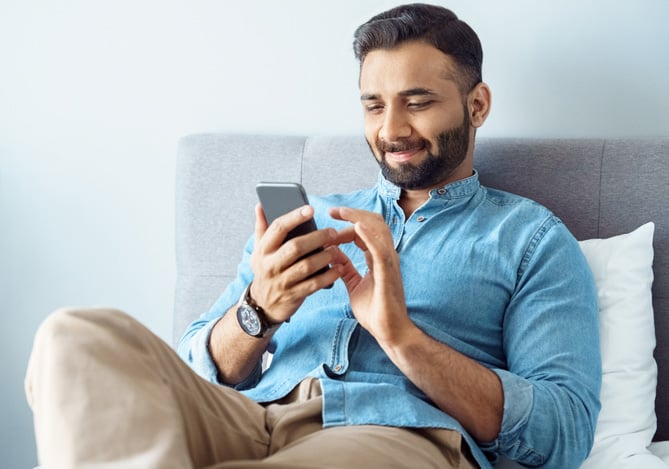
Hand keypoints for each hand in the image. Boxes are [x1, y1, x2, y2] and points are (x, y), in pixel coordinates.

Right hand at [250, 203, 340, 322]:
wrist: (262, 305)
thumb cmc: (265, 271)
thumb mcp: (259, 251)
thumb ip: (261, 228)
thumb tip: (261, 205)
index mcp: (263, 250)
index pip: (278, 228)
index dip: (294, 217)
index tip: (310, 209)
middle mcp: (271, 265)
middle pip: (295, 247)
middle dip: (316, 238)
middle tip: (332, 232)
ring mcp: (282, 281)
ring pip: (307, 266)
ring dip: (325, 256)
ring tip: (336, 249)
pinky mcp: (293, 295)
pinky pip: (314, 284)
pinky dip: (328, 276)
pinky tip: (339, 268)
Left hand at [329, 206, 412, 344]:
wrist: (389, 331)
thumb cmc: (376, 310)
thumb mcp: (354, 285)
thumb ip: (346, 269)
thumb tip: (334, 254)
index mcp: (378, 258)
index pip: (366, 231)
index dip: (350, 223)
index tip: (332, 219)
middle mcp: (386, 256)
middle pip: (374, 224)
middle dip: (353, 214)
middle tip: (334, 211)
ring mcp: (389, 263)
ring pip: (378, 230)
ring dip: (359, 218)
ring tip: (342, 213)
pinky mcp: (388, 273)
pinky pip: (380, 249)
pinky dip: (369, 236)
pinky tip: (357, 227)